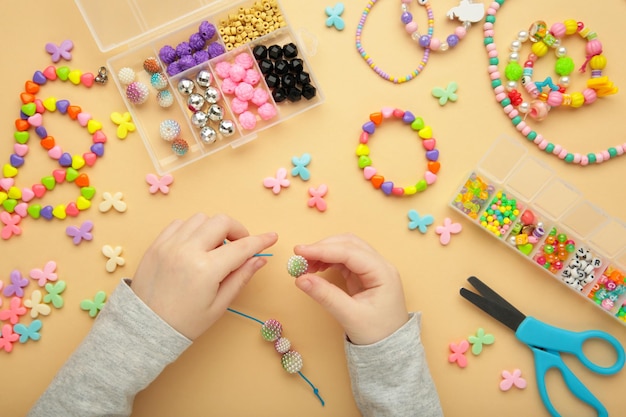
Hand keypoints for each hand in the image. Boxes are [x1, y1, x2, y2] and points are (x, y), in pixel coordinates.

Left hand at [130, 213, 277, 339]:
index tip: (271, 237)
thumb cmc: (184, 323)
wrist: (144, 328)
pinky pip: (180, 223)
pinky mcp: (156, 244)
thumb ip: (240, 278)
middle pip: (221, 221)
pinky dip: (193, 229)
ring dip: (214, 229)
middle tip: (239, 245)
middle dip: (237, 230)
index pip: (242, 247)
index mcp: (206, 270)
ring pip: (201, 218)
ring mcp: (169, 244)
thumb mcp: (218, 305)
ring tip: (215, 247)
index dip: (261, 241)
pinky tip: (195, 246)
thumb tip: (259, 260)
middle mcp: (187, 251)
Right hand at [293, 234, 407, 344]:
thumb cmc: (377, 334)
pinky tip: (316, 268)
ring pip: (346, 248)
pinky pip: (345, 260)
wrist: (390, 349)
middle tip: (299, 258)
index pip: (349, 252)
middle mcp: (380, 266)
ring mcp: (373, 269)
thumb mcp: (349, 316)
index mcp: (383, 273)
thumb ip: (325, 295)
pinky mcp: (364, 275)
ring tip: (305, 265)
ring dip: (325, 252)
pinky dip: (329, 260)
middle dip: (323, 248)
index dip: (322, 249)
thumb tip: (301, 279)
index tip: (299, 251)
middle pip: (349, 244)